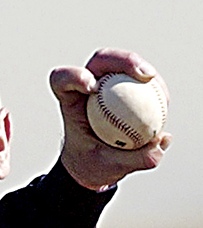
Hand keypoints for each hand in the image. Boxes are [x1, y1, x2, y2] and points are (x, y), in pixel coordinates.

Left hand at [50, 48, 170, 190]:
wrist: (96, 164)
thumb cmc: (93, 164)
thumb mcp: (109, 168)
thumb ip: (134, 158)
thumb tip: (160, 141)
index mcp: (69, 101)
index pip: (62, 80)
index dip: (74, 76)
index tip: (92, 87)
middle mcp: (87, 85)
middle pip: (101, 60)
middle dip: (121, 60)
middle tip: (142, 74)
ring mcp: (107, 82)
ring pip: (124, 63)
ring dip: (143, 69)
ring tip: (157, 87)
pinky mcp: (124, 85)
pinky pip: (141, 80)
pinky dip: (154, 86)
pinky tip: (164, 101)